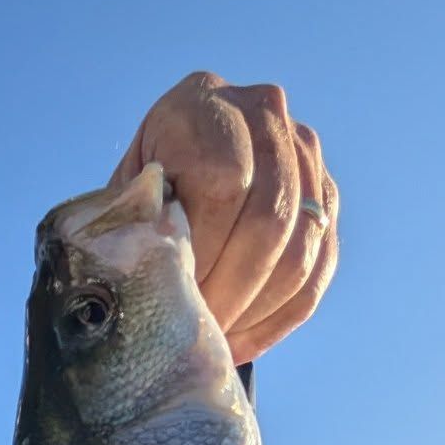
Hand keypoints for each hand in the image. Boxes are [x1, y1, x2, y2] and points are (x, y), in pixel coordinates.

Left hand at [111, 72, 338, 364]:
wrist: (166, 179)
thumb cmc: (132, 201)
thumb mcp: (120, 201)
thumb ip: (139, 223)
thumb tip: (164, 271)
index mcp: (202, 103)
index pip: (225, 183)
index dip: (204, 251)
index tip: (178, 299)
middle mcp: (263, 114)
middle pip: (271, 218)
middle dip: (232, 290)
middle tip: (199, 332)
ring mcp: (303, 152)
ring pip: (301, 249)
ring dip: (256, 309)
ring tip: (216, 341)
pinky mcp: (325, 197)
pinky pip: (319, 269)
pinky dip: (280, 316)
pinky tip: (241, 340)